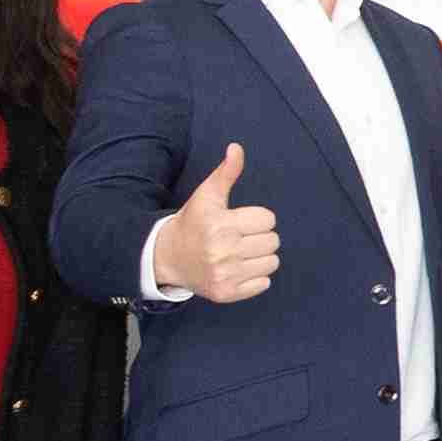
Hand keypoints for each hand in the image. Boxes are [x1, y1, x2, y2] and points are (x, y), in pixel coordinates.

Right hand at [152, 142, 279, 304]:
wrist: (168, 257)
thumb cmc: (193, 223)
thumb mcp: (207, 195)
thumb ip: (226, 172)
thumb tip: (236, 148)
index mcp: (220, 224)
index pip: (267, 219)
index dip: (256, 218)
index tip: (239, 221)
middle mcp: (223, 251)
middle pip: (272, 241)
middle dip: (260, 236)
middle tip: (240, 237)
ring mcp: (225, 274)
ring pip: (272, 262)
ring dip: (260, 256)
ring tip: (241, 252)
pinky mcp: (227, 293)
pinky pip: (264, 283)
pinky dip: (256, 276)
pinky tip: (238, 268)